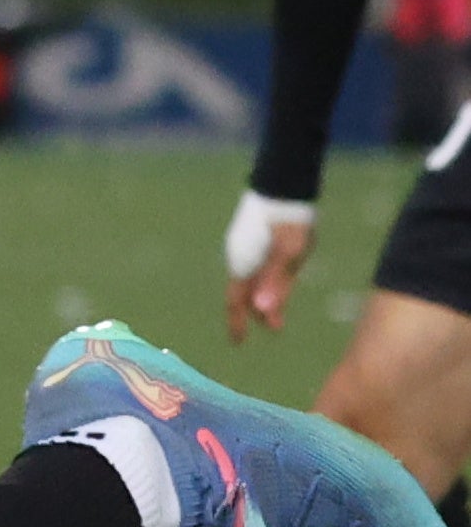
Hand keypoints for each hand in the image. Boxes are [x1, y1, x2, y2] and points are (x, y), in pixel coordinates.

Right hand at [227, 193, 319, 343]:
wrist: (283, 184)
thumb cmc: (290, 220)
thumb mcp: (290, 254)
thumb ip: (277, 283)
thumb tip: (262, 311)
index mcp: (243, 265)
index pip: (235, 302)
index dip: (237, 324)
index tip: (238, 343)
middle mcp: (238, 257)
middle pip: (244, 292)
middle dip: (257, 312)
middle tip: (276, 327)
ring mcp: (242, 246)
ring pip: (250, 279)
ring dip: (263, 296)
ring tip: (281, 308)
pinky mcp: (250, 236)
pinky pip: (254, 266)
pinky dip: (264, 280)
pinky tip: (278, 279)